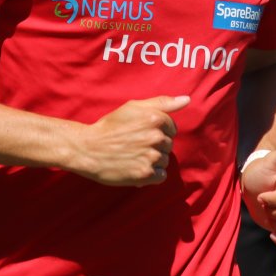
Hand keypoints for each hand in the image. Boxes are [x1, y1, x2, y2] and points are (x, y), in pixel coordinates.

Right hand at [72, 95, 189, 185]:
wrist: (88, 149)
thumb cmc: (111, 126)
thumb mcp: (134, 107)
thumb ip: (162, 102)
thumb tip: (187, 100)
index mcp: (155, 118)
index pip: (172, 128)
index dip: (158, 131)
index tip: (141, 132)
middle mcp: (156, 137)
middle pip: (169, 145)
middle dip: (155, 145)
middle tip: (135, 144)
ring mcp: (151, 156)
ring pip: (165, 160)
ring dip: (153, 160)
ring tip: (134, 156)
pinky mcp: (145, 174)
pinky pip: (161, 176)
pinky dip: (152, 174)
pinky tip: (137, 167)